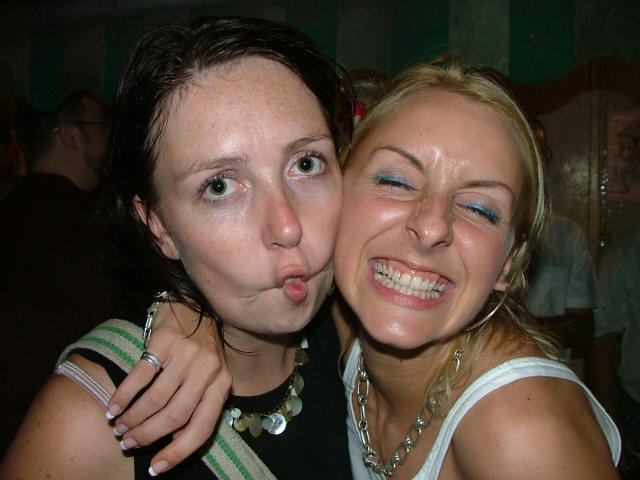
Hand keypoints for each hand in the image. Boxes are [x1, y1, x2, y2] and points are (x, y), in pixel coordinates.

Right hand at [107, 302, 230, 474]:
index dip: (178, 453)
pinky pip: (140, 376)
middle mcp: (209, 369)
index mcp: (222, 384)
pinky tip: (113, 407)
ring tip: (119, 427)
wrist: (192, 304)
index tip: (155, 468)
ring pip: (157, 399)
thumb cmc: (197, 350)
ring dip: (133, 418)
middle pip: (176, 416)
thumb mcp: (207, 377)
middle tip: (128, 442)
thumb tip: (173, 444)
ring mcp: (188, 354)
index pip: (202, 427)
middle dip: (148, 435)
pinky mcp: (166, 340)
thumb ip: (197, 406)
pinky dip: (123, 396)